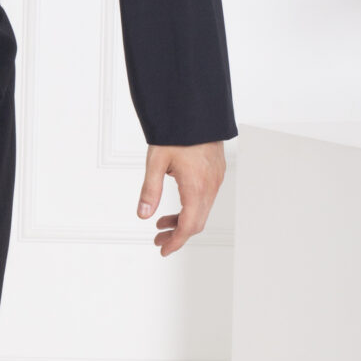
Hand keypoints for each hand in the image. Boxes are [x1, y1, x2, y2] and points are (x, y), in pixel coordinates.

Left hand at [137, 140, 224, 255]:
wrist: (196, 110)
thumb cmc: (177, 133)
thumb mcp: (156, 161)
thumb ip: (150, 190)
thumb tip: (143, 214)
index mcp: (196, 187)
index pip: (188, 226)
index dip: (175, 242)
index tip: (163, 250)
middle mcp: (210, 186)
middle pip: (196, 223)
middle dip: (177, 235)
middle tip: (158, 239)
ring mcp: (216, 179)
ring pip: (202, 211)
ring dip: (183, 221)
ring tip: (161, 223)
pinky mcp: (216, 172)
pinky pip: (206, 198)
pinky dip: (192, 207)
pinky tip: (177, 203)